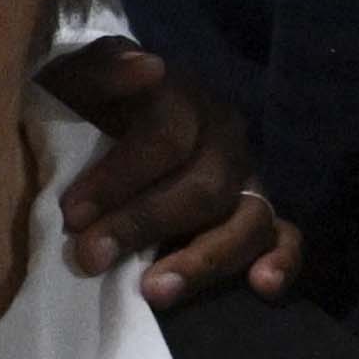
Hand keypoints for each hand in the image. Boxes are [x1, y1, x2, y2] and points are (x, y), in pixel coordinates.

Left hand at [44, 42, 294, 298]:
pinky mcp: (260, 215)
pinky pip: (286, 237)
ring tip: (155, 291)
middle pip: (205, 186)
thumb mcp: (76, 80)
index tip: (72, 215)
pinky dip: (281, 262)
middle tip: (90, 256)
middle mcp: (225, 137)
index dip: (119, 178)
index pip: (167, 137)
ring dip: (203, 259)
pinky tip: (262, 286)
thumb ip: (102, 70)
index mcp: (185, 99)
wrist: (103, 123)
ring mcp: (248, 178)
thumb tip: (149, 67)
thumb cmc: (86, 106)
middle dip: (145, 224)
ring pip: (248, 219)